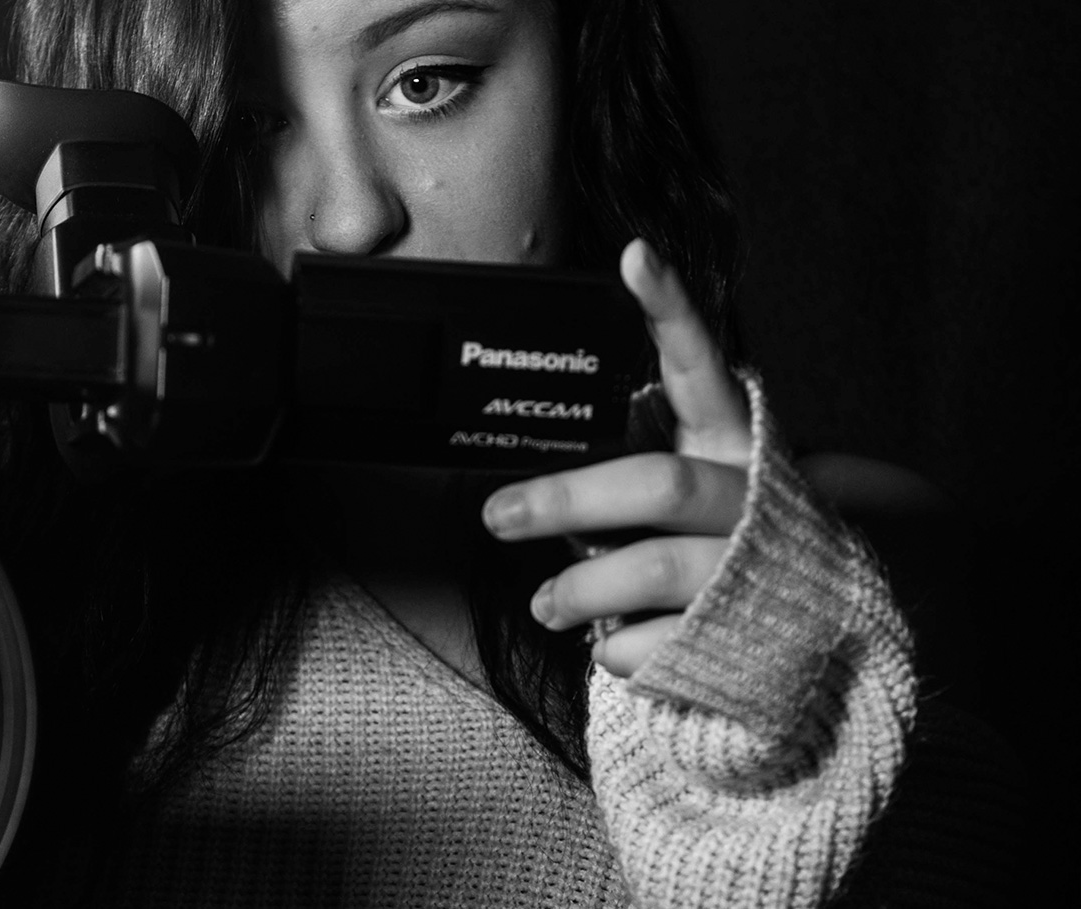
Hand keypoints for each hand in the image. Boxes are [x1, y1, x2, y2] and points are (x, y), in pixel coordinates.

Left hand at [480, 239, 752, 676]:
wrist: (819, 647)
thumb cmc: (722, 551)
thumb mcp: (692, 498)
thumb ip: (630, 480)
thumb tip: (523, 496)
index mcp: (737, 445)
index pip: (703, 366)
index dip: (673, 311)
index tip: (634, 255)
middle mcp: (756, 498)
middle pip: (659, 484)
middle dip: (568, 501)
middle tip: (497, 516)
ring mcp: (757, 568)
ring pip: (653, 568)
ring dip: (580, 591)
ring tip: (544, 605)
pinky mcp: (752, 637)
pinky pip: (660, 641)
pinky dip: (618, 648)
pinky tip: (612, 642)